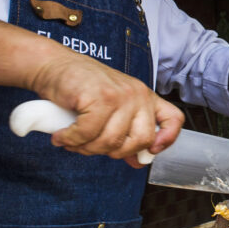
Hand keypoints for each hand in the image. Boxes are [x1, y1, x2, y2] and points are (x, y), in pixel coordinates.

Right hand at [30, 53, 183, 168]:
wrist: (55, 65)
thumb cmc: (81, 89)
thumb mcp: (111, 109)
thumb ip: (126, 133)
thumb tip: (139, 162)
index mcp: (145, 98)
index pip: (173, 119)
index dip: (167, 139)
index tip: (151, 152)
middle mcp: (138, 95)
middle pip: (140, 140)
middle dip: (113, 152)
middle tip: (92, 146)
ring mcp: (120, 95)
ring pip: (111, 141)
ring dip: (86, 148)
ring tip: (73, 139)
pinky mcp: (99, 97)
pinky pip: (88, 134)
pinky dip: (71, 140)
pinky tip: (62, 136)